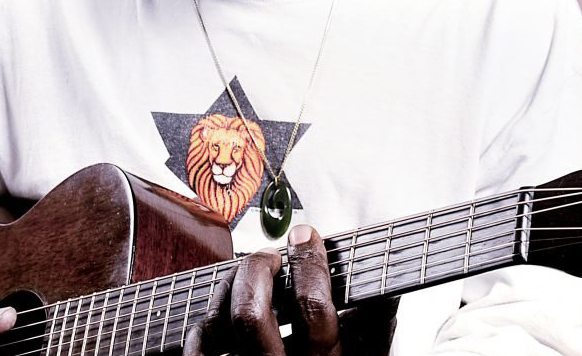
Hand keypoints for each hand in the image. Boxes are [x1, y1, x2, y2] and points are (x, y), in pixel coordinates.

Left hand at [184, 225, 396, 355]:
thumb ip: (375, 336)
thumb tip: (385, 288)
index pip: (312, 309)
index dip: (308, 263)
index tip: (307, 236)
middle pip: (251, 314)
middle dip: (257, 270)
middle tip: (269, 255)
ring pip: (218, 326)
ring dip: (228, 287)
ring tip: (244, 275)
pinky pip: (196, 352)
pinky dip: (204, 326)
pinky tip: (219, 316)